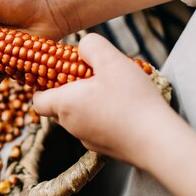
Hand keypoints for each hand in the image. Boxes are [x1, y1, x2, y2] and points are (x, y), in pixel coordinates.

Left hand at [32, 33, 172, 163]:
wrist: (159, 143)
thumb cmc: (132, 100)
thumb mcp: (111, 60)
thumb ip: (91, 46)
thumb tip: (83, 47)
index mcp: (65, 104)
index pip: (37, 99)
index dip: (43, 85)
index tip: (58, 71)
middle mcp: (71, 126)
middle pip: (59, 106)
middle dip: (71, 89)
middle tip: (94, 75)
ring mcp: (89, 140)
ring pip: (80, 116)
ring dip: (90, 102)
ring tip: (115, 89)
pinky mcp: (106, 149)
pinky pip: (97, 127)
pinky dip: (105, 116)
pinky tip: (126, 106)